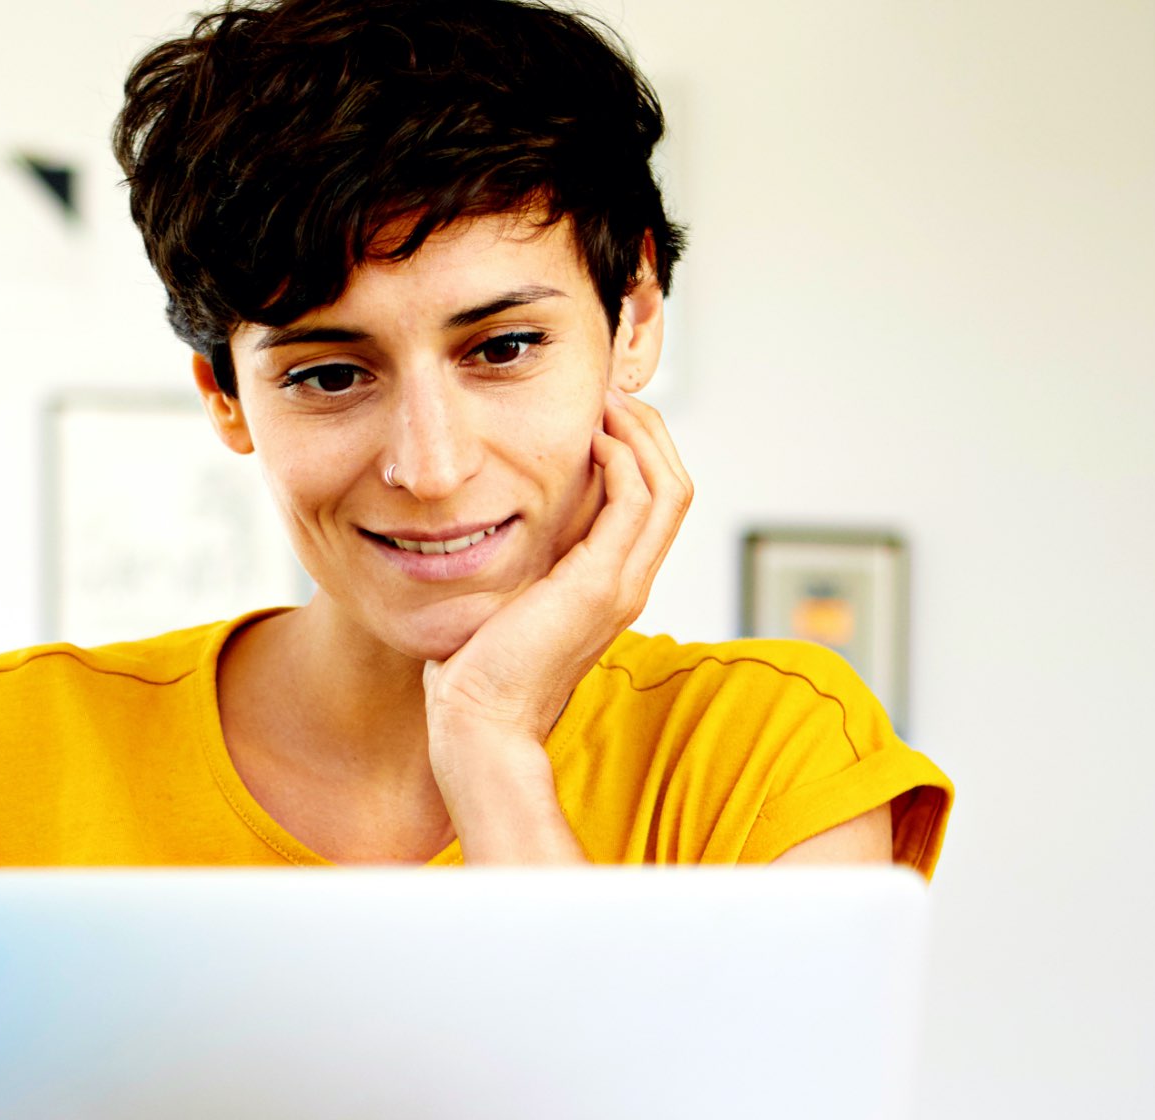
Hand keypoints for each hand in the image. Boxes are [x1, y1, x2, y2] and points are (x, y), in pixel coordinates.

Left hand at [420, 387, 692, 859]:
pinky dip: (622, 460)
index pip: (653, 502)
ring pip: (668, 486)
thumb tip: (496, 522)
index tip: (601, 412)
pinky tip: (591, 438)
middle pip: (675, 486)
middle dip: (648, 430)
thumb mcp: (508, 597)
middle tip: (612, 391)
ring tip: (607, 399)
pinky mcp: (603, 584)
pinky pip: (635, 502)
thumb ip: (521, 561)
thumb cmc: (480, 669)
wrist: (481, 722)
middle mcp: (630, 583)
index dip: (638, 450)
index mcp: (612, 585)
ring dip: (641, 433)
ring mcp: (623, 584)